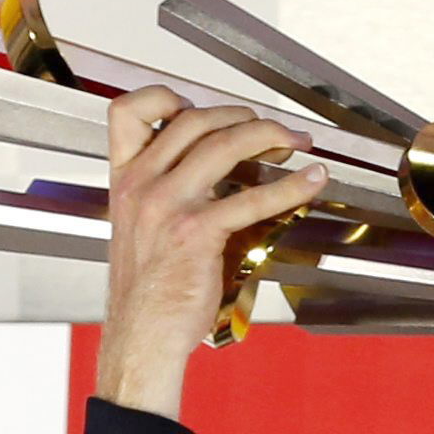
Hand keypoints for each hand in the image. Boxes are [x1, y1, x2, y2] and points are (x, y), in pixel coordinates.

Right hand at [95, 86, 327, 419]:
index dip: (165, 96)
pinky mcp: (197, 233)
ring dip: (269, 136)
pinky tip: (309, 184)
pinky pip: (251, 199)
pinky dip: (288, 187)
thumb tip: (215, 185)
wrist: (142, 336)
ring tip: (297, 143)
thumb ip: (165, 199)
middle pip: (194, 120)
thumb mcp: (141, 233)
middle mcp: (143, 183)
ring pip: (223, 145)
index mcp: (125, 180)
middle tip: (274, 128)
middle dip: (242, 116)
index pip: (128, 110)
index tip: (200, 105)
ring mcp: (168, 205)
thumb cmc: (147, 295)